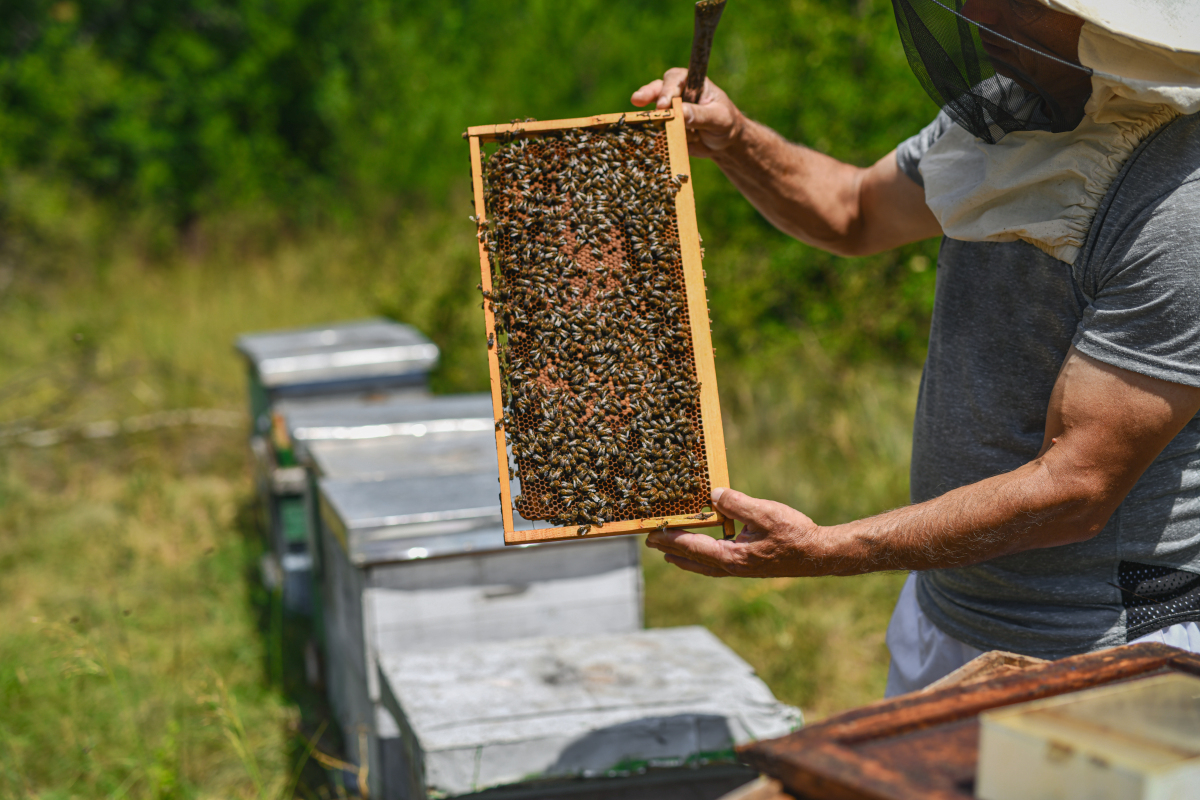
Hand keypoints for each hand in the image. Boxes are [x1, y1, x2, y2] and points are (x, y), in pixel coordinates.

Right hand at [630, 68, 743, 157]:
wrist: (724, 144)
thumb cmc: (725, 124)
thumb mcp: (719, 119)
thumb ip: (700, 115)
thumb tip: (680, 112)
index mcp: (693, 84)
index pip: (677, 79)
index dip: (667, 89)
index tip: (662, 104)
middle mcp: (678, 93)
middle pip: (658, 89)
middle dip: (647, 94)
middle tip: (637, 101)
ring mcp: (669, 110)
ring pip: (653, 110)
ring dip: (652, 121)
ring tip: (653, 128)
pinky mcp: (666, 127)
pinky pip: (657, 130)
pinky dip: (659, 137)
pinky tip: (668, 143)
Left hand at [645, 487, 835, 577]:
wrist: (819, 554)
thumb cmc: (795, 534)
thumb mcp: (764, 513)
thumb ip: (737, 504)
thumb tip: (713, 495)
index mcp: (732, 557)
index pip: (693, 547)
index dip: (671, 540)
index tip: (651, 535)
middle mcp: (733, 566)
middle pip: (694, 560)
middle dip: (672, 551)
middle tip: (652, 544)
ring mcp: (742, 568)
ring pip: (706, 565)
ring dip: (687, 557)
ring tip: (672, 552)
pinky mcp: (751, 565)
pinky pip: (719, 562)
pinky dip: (705, 556)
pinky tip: (708, 549)